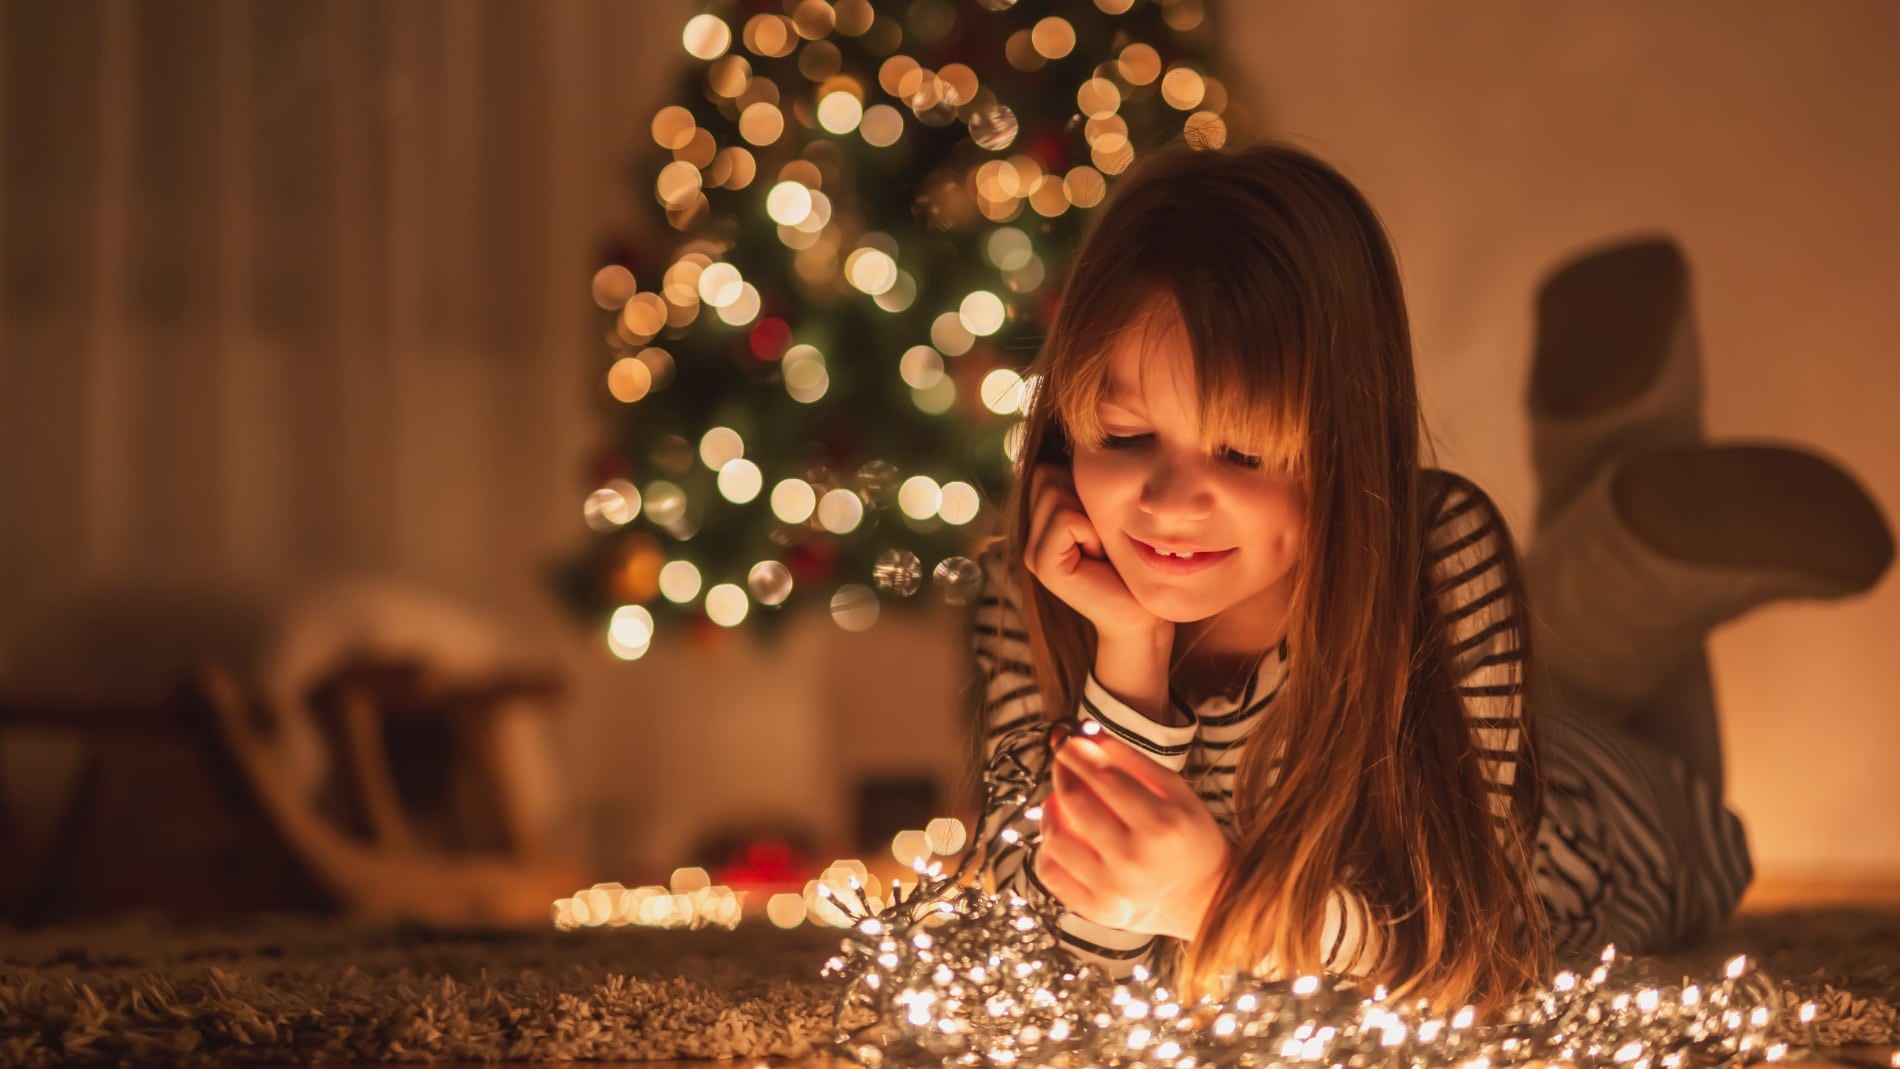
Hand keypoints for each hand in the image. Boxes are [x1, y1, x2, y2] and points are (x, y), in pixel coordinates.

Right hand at [1024, 463, 1168, 644]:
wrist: (1141, 616)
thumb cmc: (1133, 564)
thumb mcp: (1107, 515)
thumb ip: (1084, 488)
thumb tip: (1081, 444)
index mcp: (1041, 520)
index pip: (1048, 468)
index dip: (1083, 486)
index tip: (1102, 523)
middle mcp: (1030, 533)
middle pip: (1048, 474)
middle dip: (1085, 496)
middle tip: (1101, 536)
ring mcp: (1031, 551)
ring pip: (1056, 492)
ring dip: (1091, 515)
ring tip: (1100, 547)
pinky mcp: (1042, 565)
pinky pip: (1066, 518)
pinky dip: (1090, 532)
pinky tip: (1097, 557)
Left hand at [1034, 731, 1231, 940]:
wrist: (1206, 899)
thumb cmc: (1190, 839)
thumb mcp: (1178, 793)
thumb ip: (1136, 762)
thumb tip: (1090, 738)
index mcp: (1162, 825)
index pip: (1104, 778)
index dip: (1079, 753)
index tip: (1067, 740)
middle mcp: (1135, 859)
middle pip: (1076, 803)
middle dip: (1063, 772)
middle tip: (1064, 762)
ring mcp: (1113, 889)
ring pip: (1055, 838)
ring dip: (1051, 810)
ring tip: (1062, 801)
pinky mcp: (1096, 910)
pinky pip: (1050, 873)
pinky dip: (1047, 848)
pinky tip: (1062, 835)